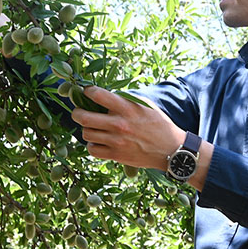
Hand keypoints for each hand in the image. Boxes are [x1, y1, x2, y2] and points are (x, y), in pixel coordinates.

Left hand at [70, 86, 184, 170]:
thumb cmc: (158, 125)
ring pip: (86, 134)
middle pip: (83, 117)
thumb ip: (126, 99)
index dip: (88, 92)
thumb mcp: (145, 105)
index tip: (87, 93)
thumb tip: (106, 95)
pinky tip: (98, 142)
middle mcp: (119, 124)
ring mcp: (116, 141)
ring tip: (92, 128)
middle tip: (78, 112)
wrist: (171, 149)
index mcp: (127, 108)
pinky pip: (92, 150)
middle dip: (76, 113)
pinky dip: (92, 145)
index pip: (98, 95)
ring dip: (86, 130)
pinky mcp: (116, 156)